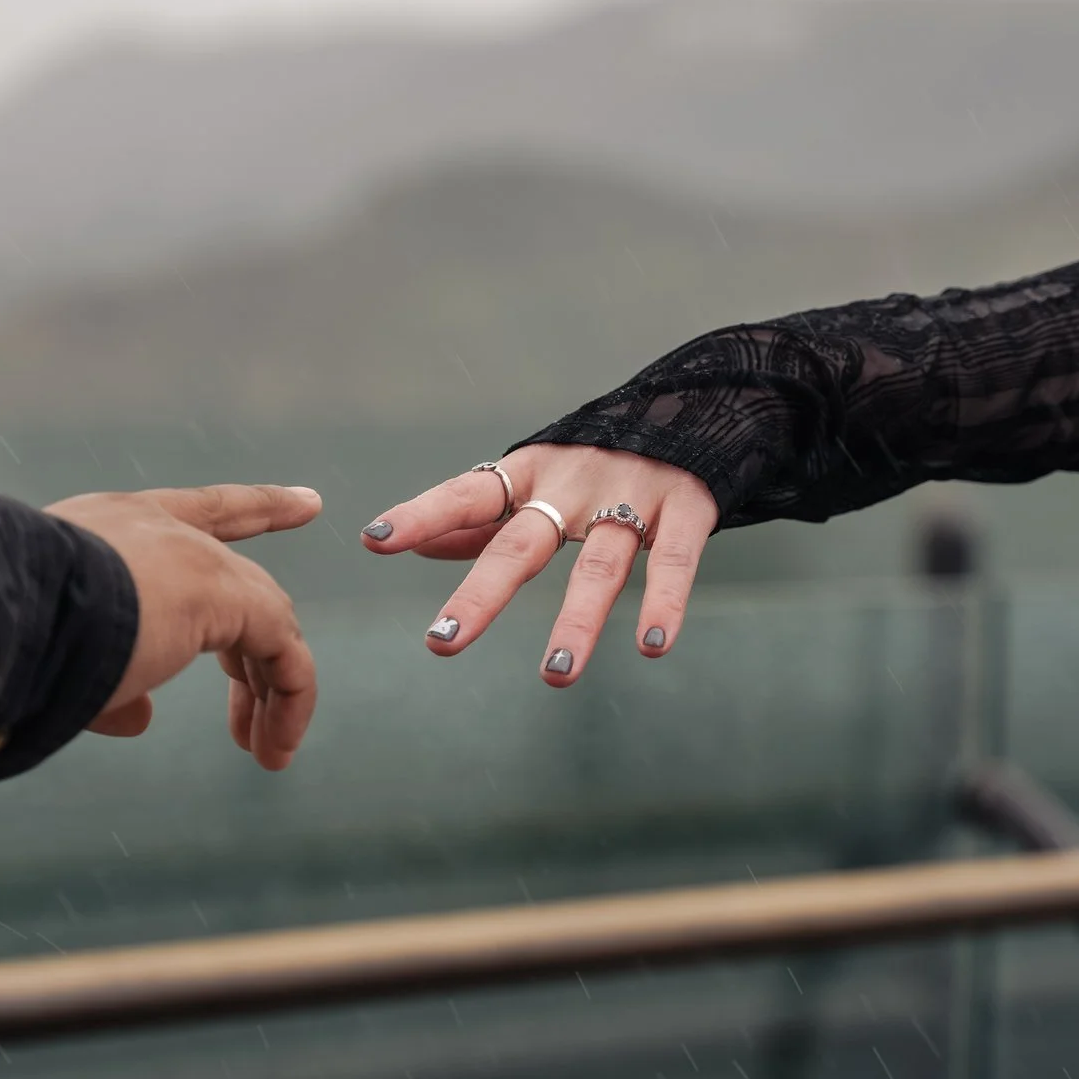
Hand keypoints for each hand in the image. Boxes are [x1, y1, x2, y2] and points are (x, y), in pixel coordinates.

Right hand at [45, 484, 320, 768]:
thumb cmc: (4, 640)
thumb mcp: (60, 660)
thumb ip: (111, 681)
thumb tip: (142, 718)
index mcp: (110, 528)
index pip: (201, 513)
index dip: (255, 510)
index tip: (310, 504)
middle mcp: (158, 529)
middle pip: (242, 580)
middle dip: (267, 641)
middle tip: (278, 707)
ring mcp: (194, 557)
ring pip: (265, 623)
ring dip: (269, 695)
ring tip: (267, 755)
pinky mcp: (221, 594)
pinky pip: (282, 653)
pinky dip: (288, 702)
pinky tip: (277, 748)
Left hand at [360, 447, 716, 685]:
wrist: (704, 403)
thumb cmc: (602, 456)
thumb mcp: (539, 478)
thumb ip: (482, 518)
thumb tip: (417, 548)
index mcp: (532, 473)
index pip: (468, 495)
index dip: (423, 515)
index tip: (374, 540)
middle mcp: (574, 484)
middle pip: (522, 544)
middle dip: (480, 593)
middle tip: (440, 642)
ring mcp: (633, 493)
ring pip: (599, 565)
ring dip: (576, 622)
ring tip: (554, 675)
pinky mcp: (688, 506)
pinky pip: (673, 560)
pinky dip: (665, 603)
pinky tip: (654, 645)